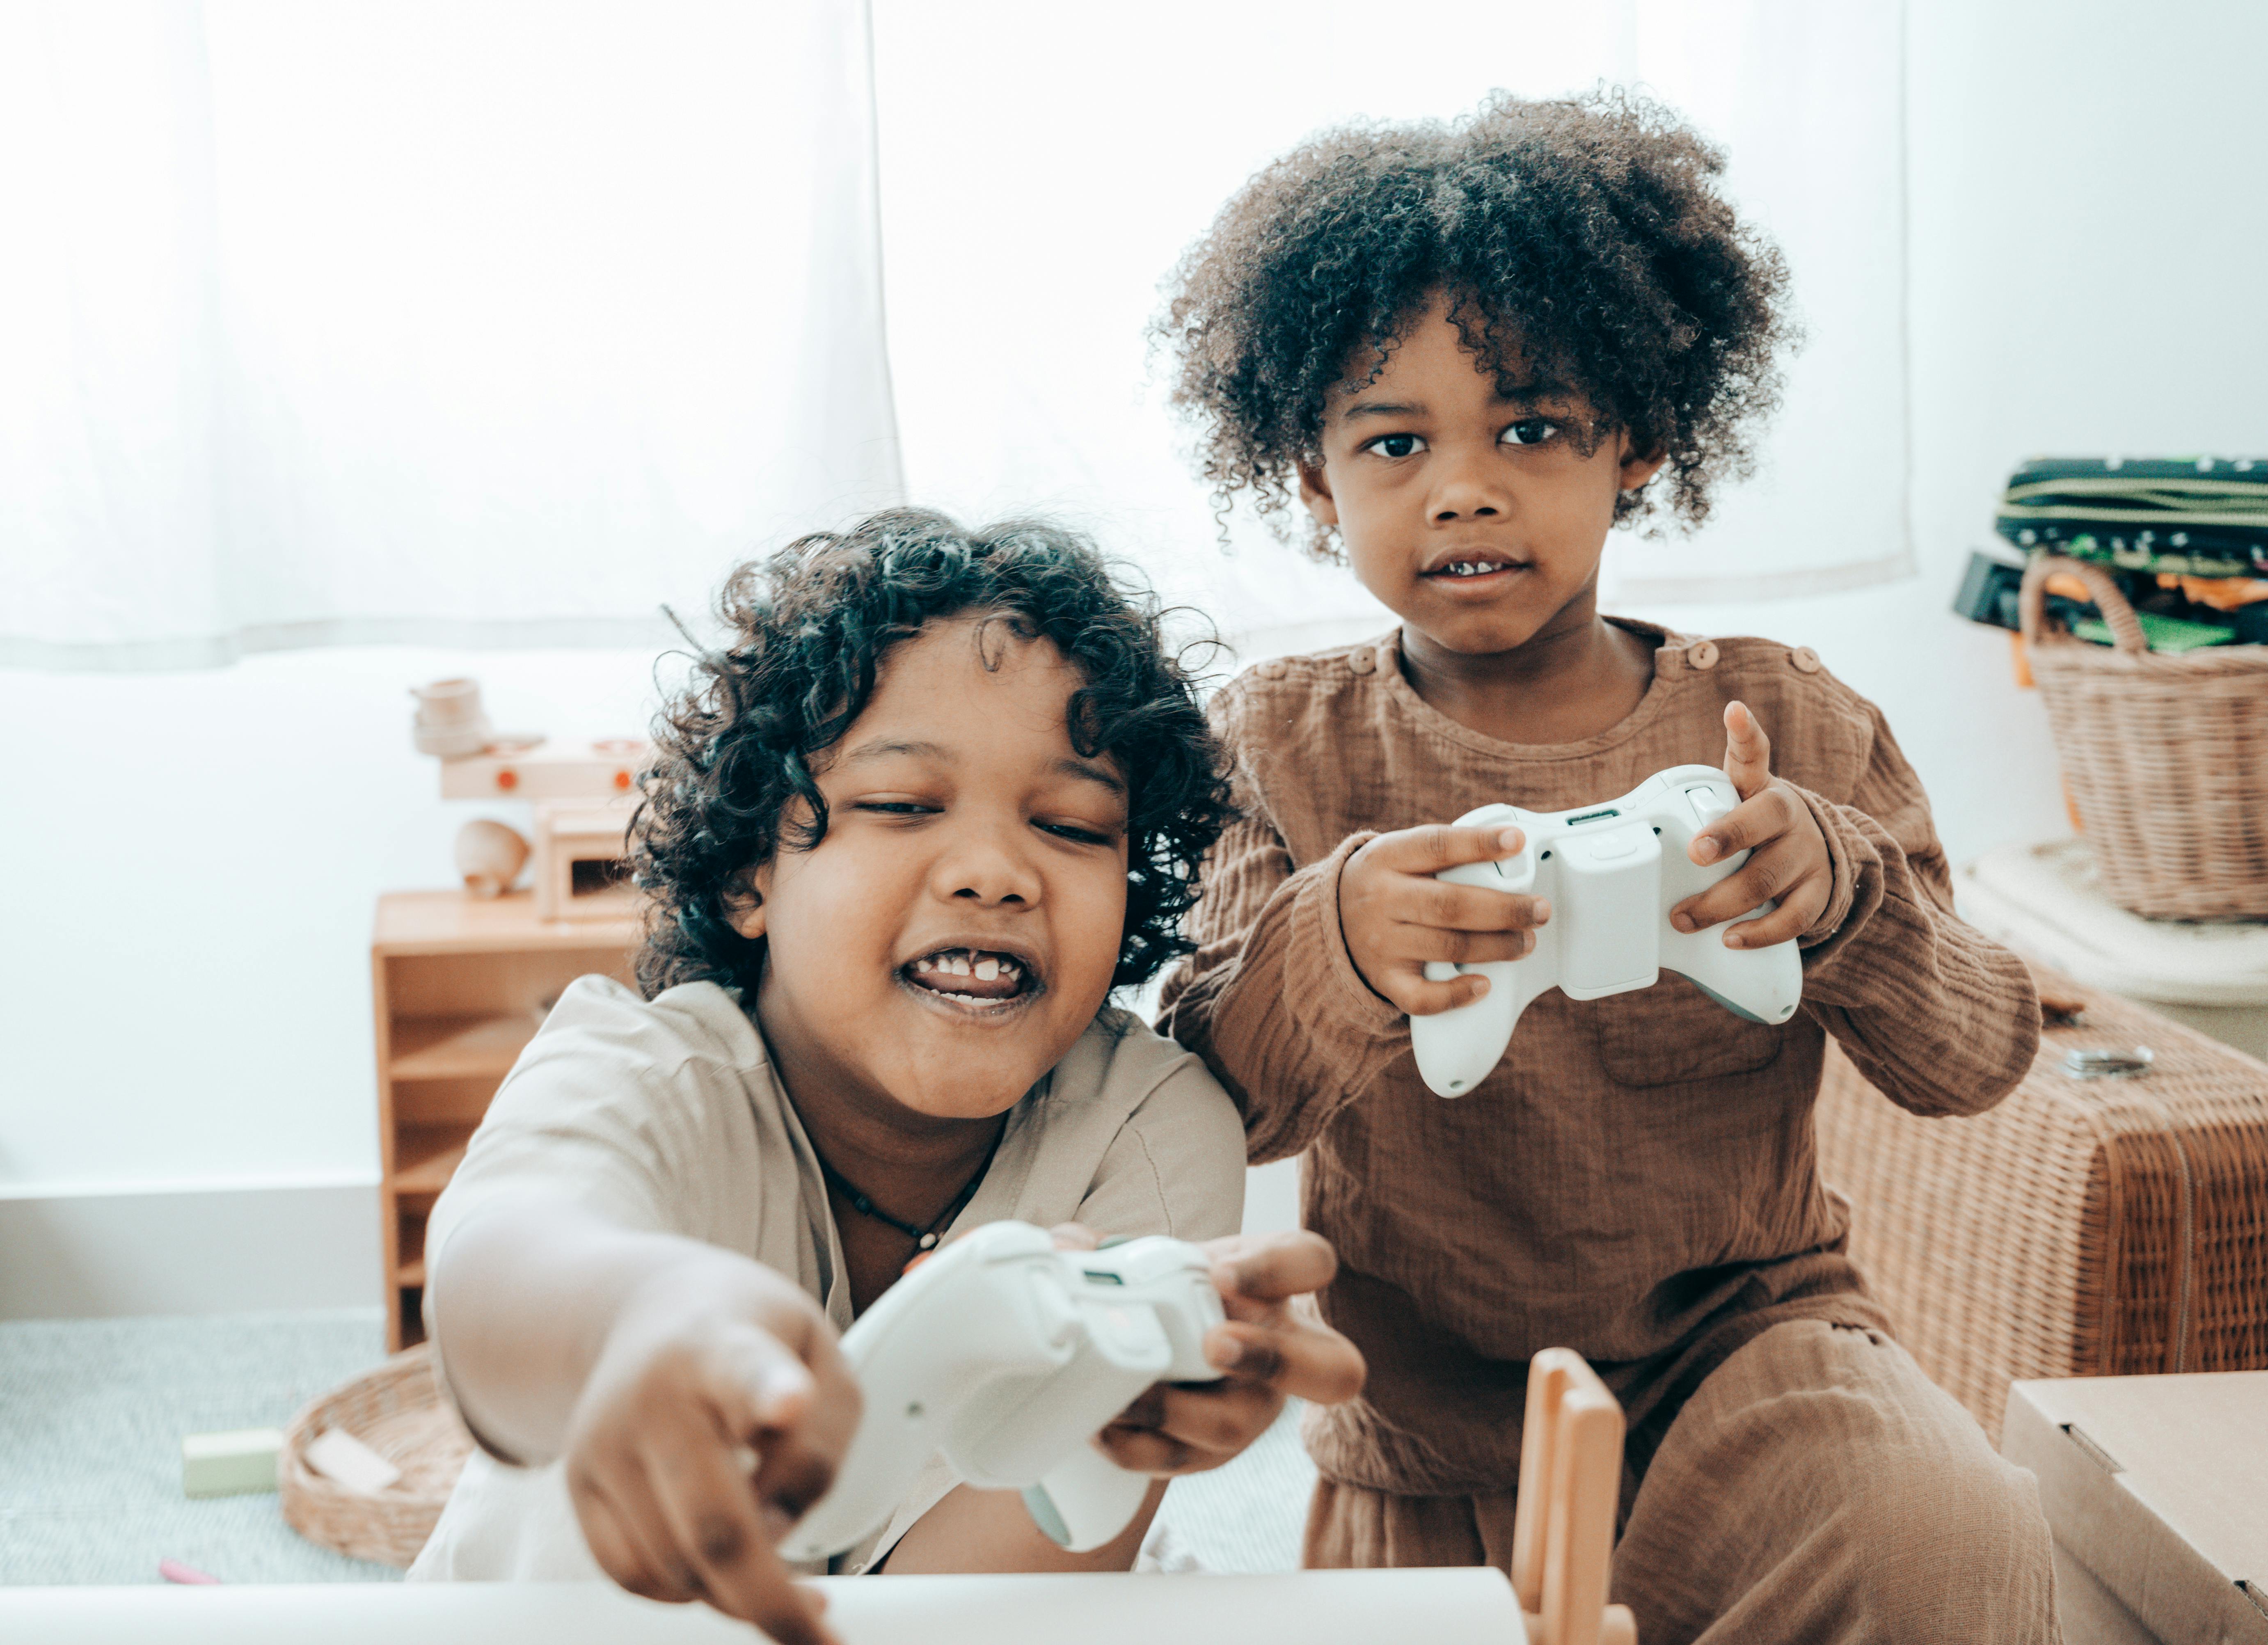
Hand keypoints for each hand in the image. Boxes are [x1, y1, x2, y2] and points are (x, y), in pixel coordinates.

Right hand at [561, 1261, 859, 1644]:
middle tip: (821, 1635)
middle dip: (773, 1600)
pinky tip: (722, 1571)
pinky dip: (685, 1591)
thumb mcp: (818, 1351)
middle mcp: (655, 1396)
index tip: (790, 1401)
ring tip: (785, 1577)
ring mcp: (606, 1442)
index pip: (746, 1370)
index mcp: (727, 1347)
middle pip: (714, 1525)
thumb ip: (823, 1435)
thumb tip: (776, 1527)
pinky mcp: (578, 1483)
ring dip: (739, 1596)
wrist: (650, 1309)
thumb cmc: (751, 1336)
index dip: (770, 1392)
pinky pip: (633, 1574)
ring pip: (677, 1567)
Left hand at [1080, 1227, 1365, 1476]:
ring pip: (1238, 1427)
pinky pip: (1186, 1461)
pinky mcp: (1214, 1450)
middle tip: (1213, 1345)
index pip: (1310, 1263)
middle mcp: (1287, 1351)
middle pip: (1329, 1370)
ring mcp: (1255, 1408)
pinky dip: (1138, 1448)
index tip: (1220, 1272)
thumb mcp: (1165, 1257)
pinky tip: (1102, 1429)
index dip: (1276, 1271)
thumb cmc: (1181, 1292)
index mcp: (1278, 1287)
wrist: (1176, 1344)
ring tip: (1125, 1396)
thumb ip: (1117, 1248)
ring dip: (1176, 1413)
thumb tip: (1062, 1243)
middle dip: (1270, 1360)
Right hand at [1339, 824, 1551, 1014]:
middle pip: (1451, 905)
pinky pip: (1422, 997)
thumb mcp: (1400, 853)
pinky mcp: (1384, 979)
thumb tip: (1513, 853)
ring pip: (1448, 947)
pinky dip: (1456, 994)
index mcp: (1387, 857)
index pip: (1437, 846)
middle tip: (1539, 910)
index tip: (1517, 841)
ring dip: (1496, 947)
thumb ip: (1444, 854)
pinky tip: (1483, 985)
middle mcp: (1382, 899)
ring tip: (1525, 942)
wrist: (1329, 918)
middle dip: (1504, 909)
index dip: (1479, 844)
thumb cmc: (1386, 881)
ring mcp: (1381, 942)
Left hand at [1669, 701, 1831, 946]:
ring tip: (1686, 917)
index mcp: (1760, 788)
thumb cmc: (1751, 831)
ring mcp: (1806, 854)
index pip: (1753, 755)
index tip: (1734, 712)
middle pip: (1763, 819)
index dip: (1745, 734)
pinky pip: (1794, 917)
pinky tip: (1732, 939)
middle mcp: (1788, 815)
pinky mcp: (1818, 891)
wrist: (1811, 855)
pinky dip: (1760, 932)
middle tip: (1694, 853)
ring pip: (1768, 876)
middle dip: (1727, 835)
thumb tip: (1625, 818)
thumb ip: (1692, 802)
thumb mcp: (1731, 805)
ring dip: (1723, 902)